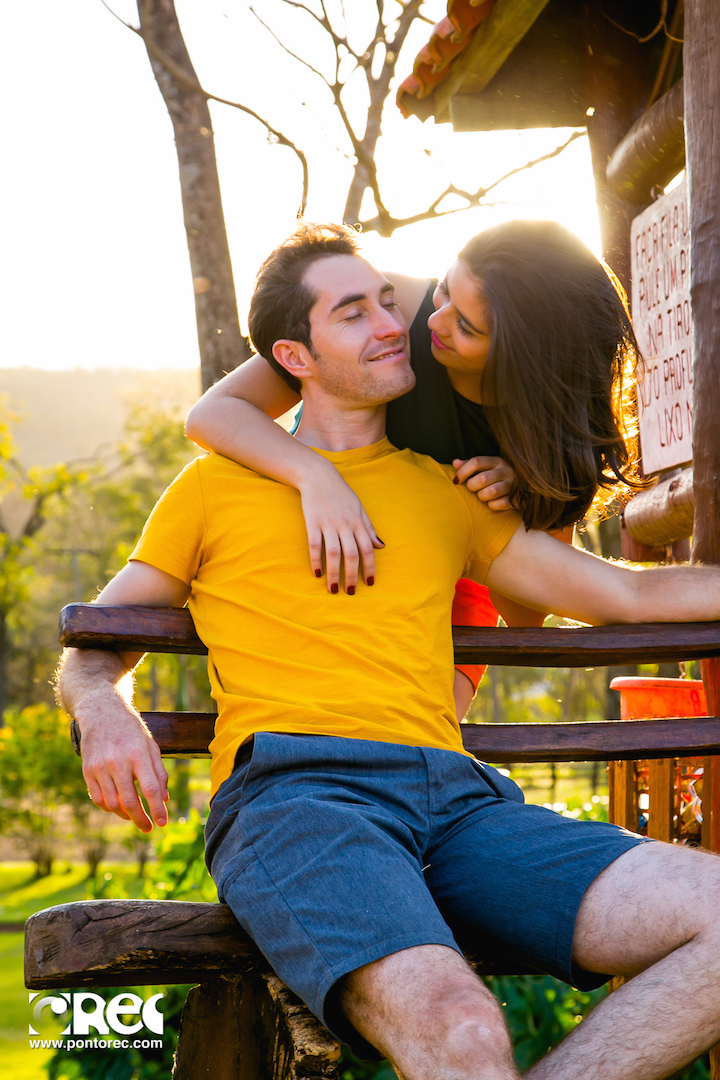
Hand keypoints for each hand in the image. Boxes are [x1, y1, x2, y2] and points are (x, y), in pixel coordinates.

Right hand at [76, 692, 168, 832]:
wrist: (101, 712)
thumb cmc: (131, 730)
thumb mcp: (151, 745)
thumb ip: (159, 771)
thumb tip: (164, 798)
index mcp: (138, 754)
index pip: (150, 788)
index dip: (157, 809)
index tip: (162, 823)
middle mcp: (118, 761)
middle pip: (130, 801)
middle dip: (141, 819)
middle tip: (148, 828)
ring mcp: (100, 767)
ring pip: (112, 804)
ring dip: (125, 815)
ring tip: (135, 817)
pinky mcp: (87, 770)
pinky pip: (98, 798)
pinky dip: (109, 808)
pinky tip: (118, 808)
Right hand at [299, 464, 383, 593]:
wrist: (318, 476)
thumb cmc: (341, 493)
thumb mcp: (359, 508)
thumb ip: (369, 528)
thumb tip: (381, 546)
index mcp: (358, 522)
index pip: (367, 549)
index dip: (370, 567)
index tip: (370, 583)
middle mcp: (345, 525)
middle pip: (351, 554)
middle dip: (352, 575)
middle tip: (351, 592)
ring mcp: (328, 524)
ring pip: (333, 553)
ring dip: (334, 573)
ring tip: (333, 589)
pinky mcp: (312, 523)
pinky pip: (314, 545)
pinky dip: (316, 560)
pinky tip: (317, 573)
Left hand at [453, 456, 513, 510]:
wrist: (524, 488)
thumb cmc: (497, 477)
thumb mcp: (486, 468)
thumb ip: (470, 465)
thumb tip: (455, 463)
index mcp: (496, 461)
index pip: (476, 462)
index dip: (463, 472)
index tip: (457, 480)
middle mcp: (506, 470)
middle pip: (482, 478)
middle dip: (472, 486)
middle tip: (472, 489)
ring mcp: (513, 484)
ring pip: (491, 492)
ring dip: (482, 496)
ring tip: (482, 495)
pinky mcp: (517, 497)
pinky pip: (500, 504)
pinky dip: (493, 505)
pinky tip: (492, 503)